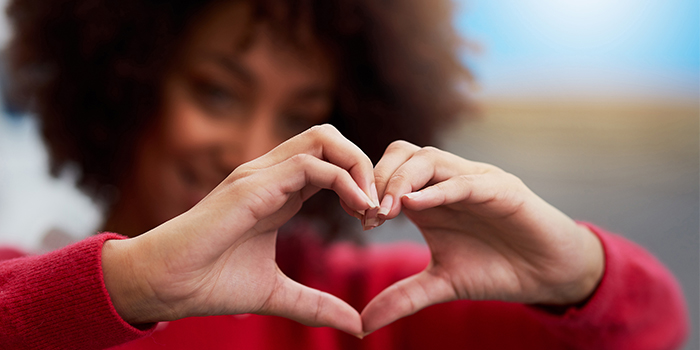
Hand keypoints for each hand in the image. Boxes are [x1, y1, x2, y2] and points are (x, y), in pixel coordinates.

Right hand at [102, 125, 378, 336]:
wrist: (165, 285)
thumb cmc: (210, 283)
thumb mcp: (277, 293)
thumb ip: (316, 304)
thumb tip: (355, 325)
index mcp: (278, 192)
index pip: (329, 163)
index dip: (359, 184)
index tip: (374, 221)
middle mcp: (270, 175)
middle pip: (330, 138)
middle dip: (364, 164)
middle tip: (378, 207)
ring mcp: (260, 175)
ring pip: (324, 139)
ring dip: (358, 167)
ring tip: (372, 208)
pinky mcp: (252, 185)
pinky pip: (310, 165)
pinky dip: (344, 181)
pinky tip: (359, 210)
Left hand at [361, 141, 604, 333]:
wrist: (549, 274)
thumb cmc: (495, 270)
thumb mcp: (441, 284)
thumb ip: (403, 297)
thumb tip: (362, 324)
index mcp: (430, 197)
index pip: (390, 172)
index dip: (369, 190)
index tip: (358, 219)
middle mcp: (449, 181)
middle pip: (403, 154)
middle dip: (379, 179)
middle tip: (368, 214)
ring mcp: (475, 180)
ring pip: (430, 159)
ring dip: (402, 180)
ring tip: (386, 210)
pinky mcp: (503, 189)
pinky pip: (466, 181)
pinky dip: (439, 189)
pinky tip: (416, 204)